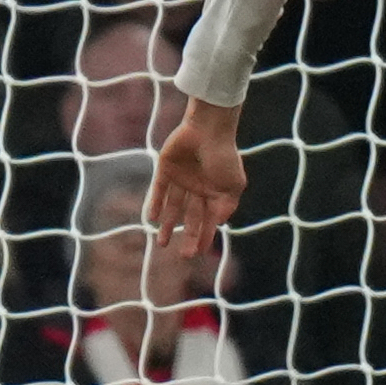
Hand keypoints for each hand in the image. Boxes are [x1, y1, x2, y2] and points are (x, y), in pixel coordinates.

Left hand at [147, 99, 245, 255]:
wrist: (208, 128)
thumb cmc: (223, 156)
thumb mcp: (233, 185)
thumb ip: (226, 206)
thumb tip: (218, 223)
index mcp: (215, 192)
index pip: (209, 220)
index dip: (204, 237)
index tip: (198, 253)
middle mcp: (198, 187)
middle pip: (191, 217)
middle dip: (188, 235)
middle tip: (182, 255)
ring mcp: (182, 178)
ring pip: (173, 206)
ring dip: (168, 224)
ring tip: (161, 242)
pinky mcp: (166, 168)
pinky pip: (159, 189)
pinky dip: (155, 203)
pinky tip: (152, 218)